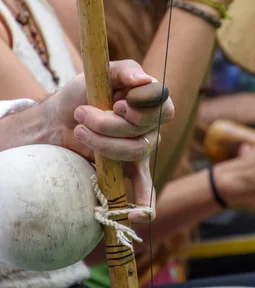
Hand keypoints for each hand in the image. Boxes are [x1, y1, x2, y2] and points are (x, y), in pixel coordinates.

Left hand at [43, 60, 174, 221]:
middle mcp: (154, 126)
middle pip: (144, 130)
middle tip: (82, 114)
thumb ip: (125, 71)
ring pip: (136, 152)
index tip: (118, 103)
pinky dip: (145, 204)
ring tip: (80, 133)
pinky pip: (145, 189)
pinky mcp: (131, 169)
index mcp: (153, 100)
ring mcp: (145, 149)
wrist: (59, 119)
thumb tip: (144, 81)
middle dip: (108, 124)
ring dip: (103, 144)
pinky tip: (137, 216)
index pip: (162, 106)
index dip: (141, 108)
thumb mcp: (101, 73)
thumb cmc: (83, 92)